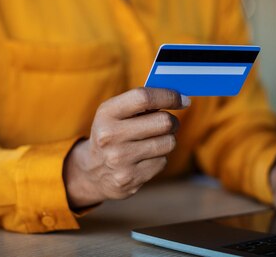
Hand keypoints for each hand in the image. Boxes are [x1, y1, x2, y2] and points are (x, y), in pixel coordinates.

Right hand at [63, 87, 189, 208]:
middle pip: (163, 122)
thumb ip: (142, 102)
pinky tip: (146, 158)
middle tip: (170, 123)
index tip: (183, 100)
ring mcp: (120, 159)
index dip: (169, 96)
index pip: (144, 98)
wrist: (92, 171)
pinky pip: (163, 162)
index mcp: (106, 113)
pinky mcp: (130, 179)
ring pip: (168, 142)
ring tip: (155, 140)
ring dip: (168, 140)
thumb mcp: (116, 113)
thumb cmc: (113, 133)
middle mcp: (110, 136)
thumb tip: (180, 98)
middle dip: (173, 121)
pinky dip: (160, 158)